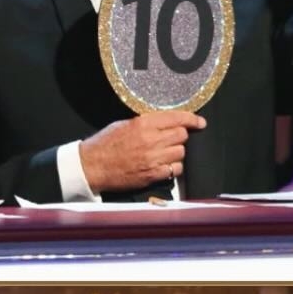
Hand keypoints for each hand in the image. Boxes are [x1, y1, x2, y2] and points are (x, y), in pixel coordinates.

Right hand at [80, 107, 207, 193]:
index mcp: (143, 124)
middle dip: (179, 136)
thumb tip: (165, 122)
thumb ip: (146, 122)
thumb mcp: (124, 124)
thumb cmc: (105, 144)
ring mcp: (153, 159)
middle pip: (182, 135)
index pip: (177, 118)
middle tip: (170, 138)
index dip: (192, 119)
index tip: (200, 122)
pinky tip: (163, 164)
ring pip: (181, 152)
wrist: (92, 166)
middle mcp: (151, 140)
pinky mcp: (152, 174)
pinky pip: (175, 169)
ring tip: (164, 152)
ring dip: (176, 151)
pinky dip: (173, 167)